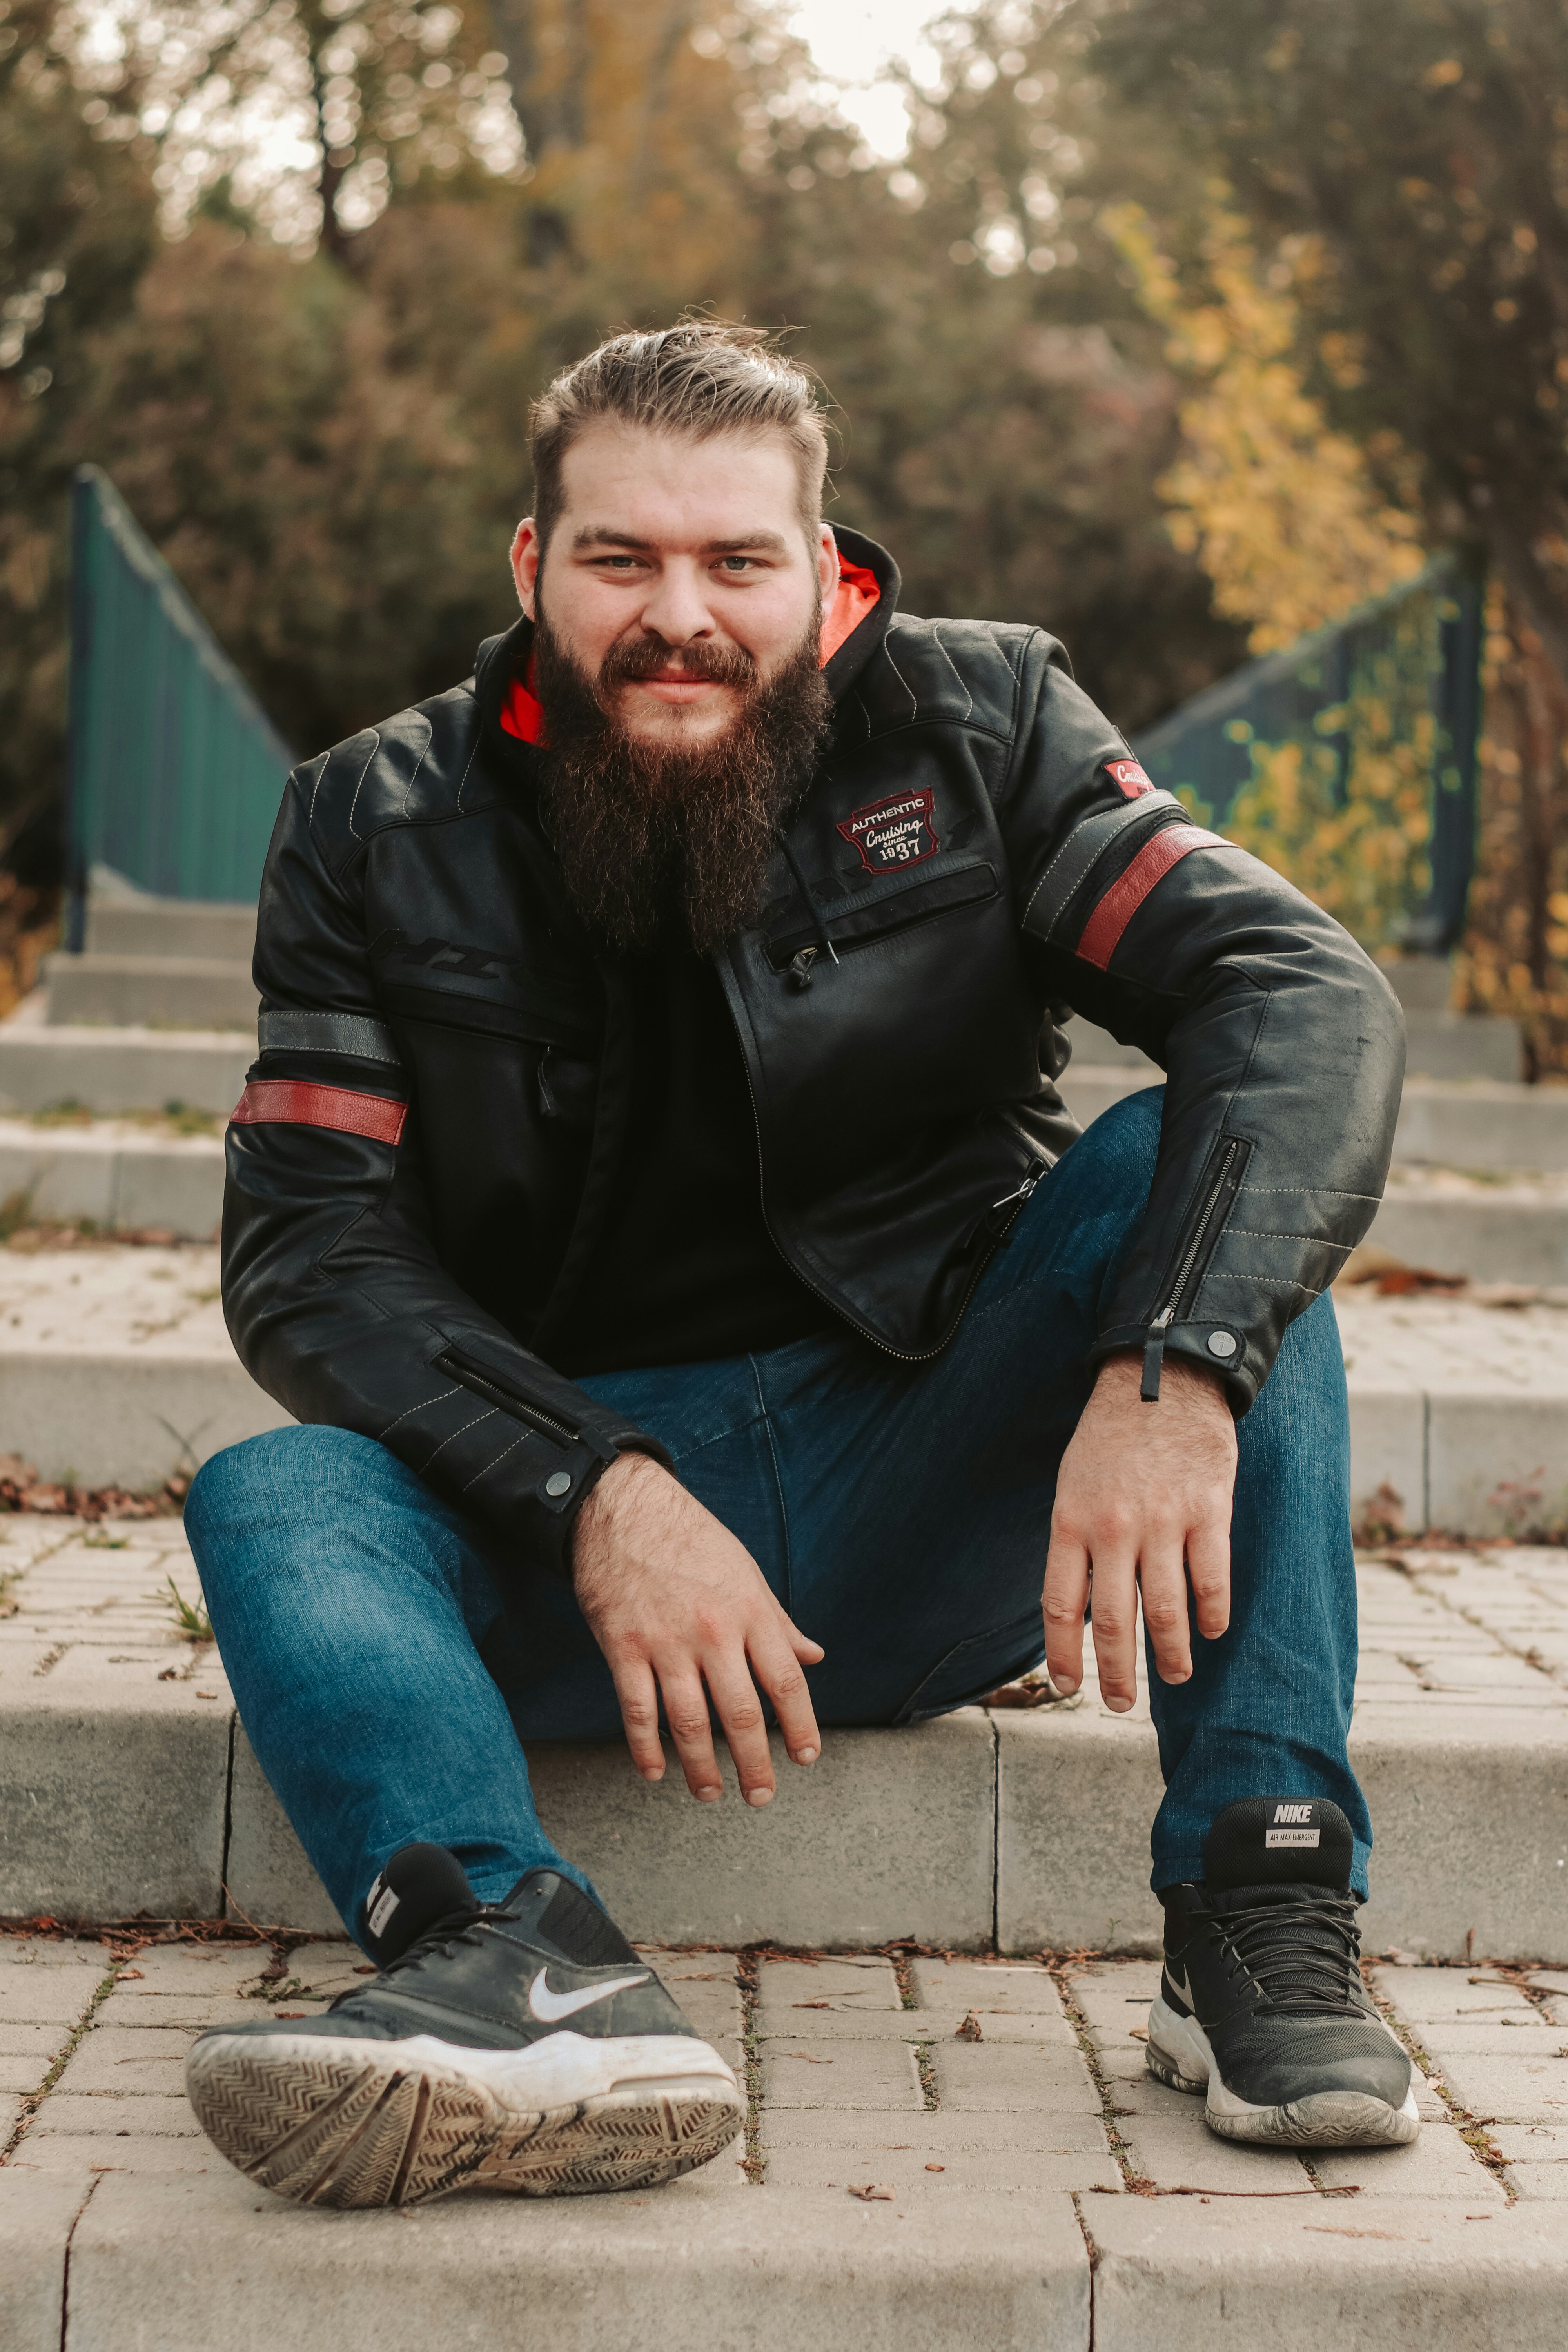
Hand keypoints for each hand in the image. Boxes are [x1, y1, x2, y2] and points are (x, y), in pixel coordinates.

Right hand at [571, 1452, 824, 1804]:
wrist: (625, 1507)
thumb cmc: (692, 1540)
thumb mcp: (746, 1573)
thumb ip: (778, 1621)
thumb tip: (813, 1656)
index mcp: (749, 1611)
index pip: (786, 1681)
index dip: (800, 1725)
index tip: (805, 1757)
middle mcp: (712, 1631)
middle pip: (741, 1713)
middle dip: (754, 1762)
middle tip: (760, 1795)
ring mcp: (665, 1642)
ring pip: (689, 1721)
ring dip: (702, 1767)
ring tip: (710, 1794)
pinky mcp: (622, 1647)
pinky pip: (638, 1710)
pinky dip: (646, 1748)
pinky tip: (655, 1772)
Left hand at [1043, 1353, 1235, 1710]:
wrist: (1162, 1377)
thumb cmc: (1111, 1438)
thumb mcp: (1072, 1484)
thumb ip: (1076, 1543)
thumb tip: (1080, 1608)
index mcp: (1072, 1521)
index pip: (1062, 1606)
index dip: (1065, 1655)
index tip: (1069, 1687)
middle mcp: (1115, 1528)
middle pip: (1116, 1622)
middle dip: (1118, 1673)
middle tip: (1120, 1704)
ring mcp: (1164, 1521)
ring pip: (1167, 1611)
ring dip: (1172, 1655)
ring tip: (1175, 1675)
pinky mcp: (1208, 1511)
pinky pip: (1212, 1579)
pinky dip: (1212, 1614)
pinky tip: (1211, 1631)